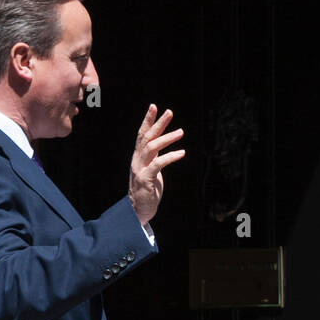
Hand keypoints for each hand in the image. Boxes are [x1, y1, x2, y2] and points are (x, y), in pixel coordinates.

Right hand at [128, 104, 184, 224]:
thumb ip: (154, 158)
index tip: (154, 107)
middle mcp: (137, 160)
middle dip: (158, 123)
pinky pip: (158, 164)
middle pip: (146, 137)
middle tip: (169, 112)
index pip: (142, 135)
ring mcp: (140, 169)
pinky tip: (182, 152)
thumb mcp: (151, 170)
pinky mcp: (146, 179)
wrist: (138, 212)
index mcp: (138, 157)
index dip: (148, 120)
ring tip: (181, 132)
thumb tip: (163, 146)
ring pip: (152, 147)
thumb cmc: (147, 191)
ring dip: (167, 138)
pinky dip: (170, 156)